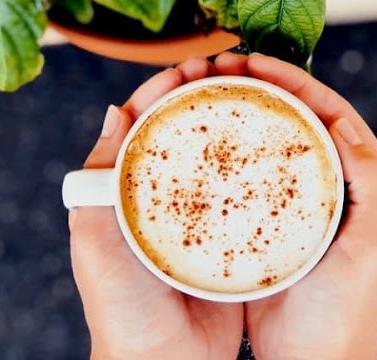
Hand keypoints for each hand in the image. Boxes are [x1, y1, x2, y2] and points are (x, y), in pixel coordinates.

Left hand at [68, 58, 243, 359]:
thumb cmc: (120, 309)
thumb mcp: (96, 243)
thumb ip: (97, 182)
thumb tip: (114, 110)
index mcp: (126, 189)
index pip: (143, 123)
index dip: (163, 89)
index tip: (192, 66)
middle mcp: (162, 195)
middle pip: (185, 130)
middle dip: (205, 95)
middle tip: (234, 72)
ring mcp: (198, 213)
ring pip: (218, 155)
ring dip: (235, 122)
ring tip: (262, 95)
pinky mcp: (229, 236)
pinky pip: (244, 191)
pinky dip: (257, 165)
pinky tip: (280, 147)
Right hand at [213, 53, 376, 359]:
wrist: (311, 358)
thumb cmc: (347, 307)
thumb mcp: (375, 246)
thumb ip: (375, 185)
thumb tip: (345, 123)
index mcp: (359, 176)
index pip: (327, 109)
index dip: (293, 78)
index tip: (254, 61)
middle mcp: (326, 179)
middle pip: (291, 114)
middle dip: (258, 83)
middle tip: (218, 66)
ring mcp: (291, 196)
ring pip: (265, 136)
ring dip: (237, 107)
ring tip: (201, 89)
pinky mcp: (262, 215)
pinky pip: (243, 169)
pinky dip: (224, 147)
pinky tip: (195, 138)